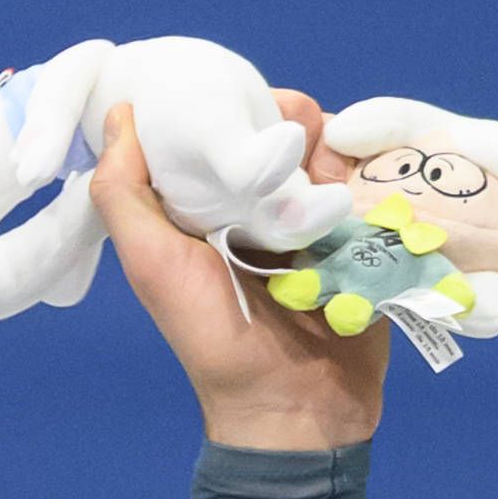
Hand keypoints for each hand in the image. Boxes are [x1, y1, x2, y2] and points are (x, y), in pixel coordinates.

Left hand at [94, 94, 386, 451]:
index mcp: (211, 209)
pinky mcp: (366, 239)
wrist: (292, 406)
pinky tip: (366, 177)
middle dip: (295, 122)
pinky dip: (375, 173)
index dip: (232, 103)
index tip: (241, 92)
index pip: (224, 132)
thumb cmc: (213, 335)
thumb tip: (119, 113)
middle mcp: (264, 210)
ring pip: (336, 154)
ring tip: (332, 167)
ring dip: (337, 148)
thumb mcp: (153, 264)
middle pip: (287, 134)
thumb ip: (125, 196)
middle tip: (300, 132)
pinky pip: (378, 186)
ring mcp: (318, 224)